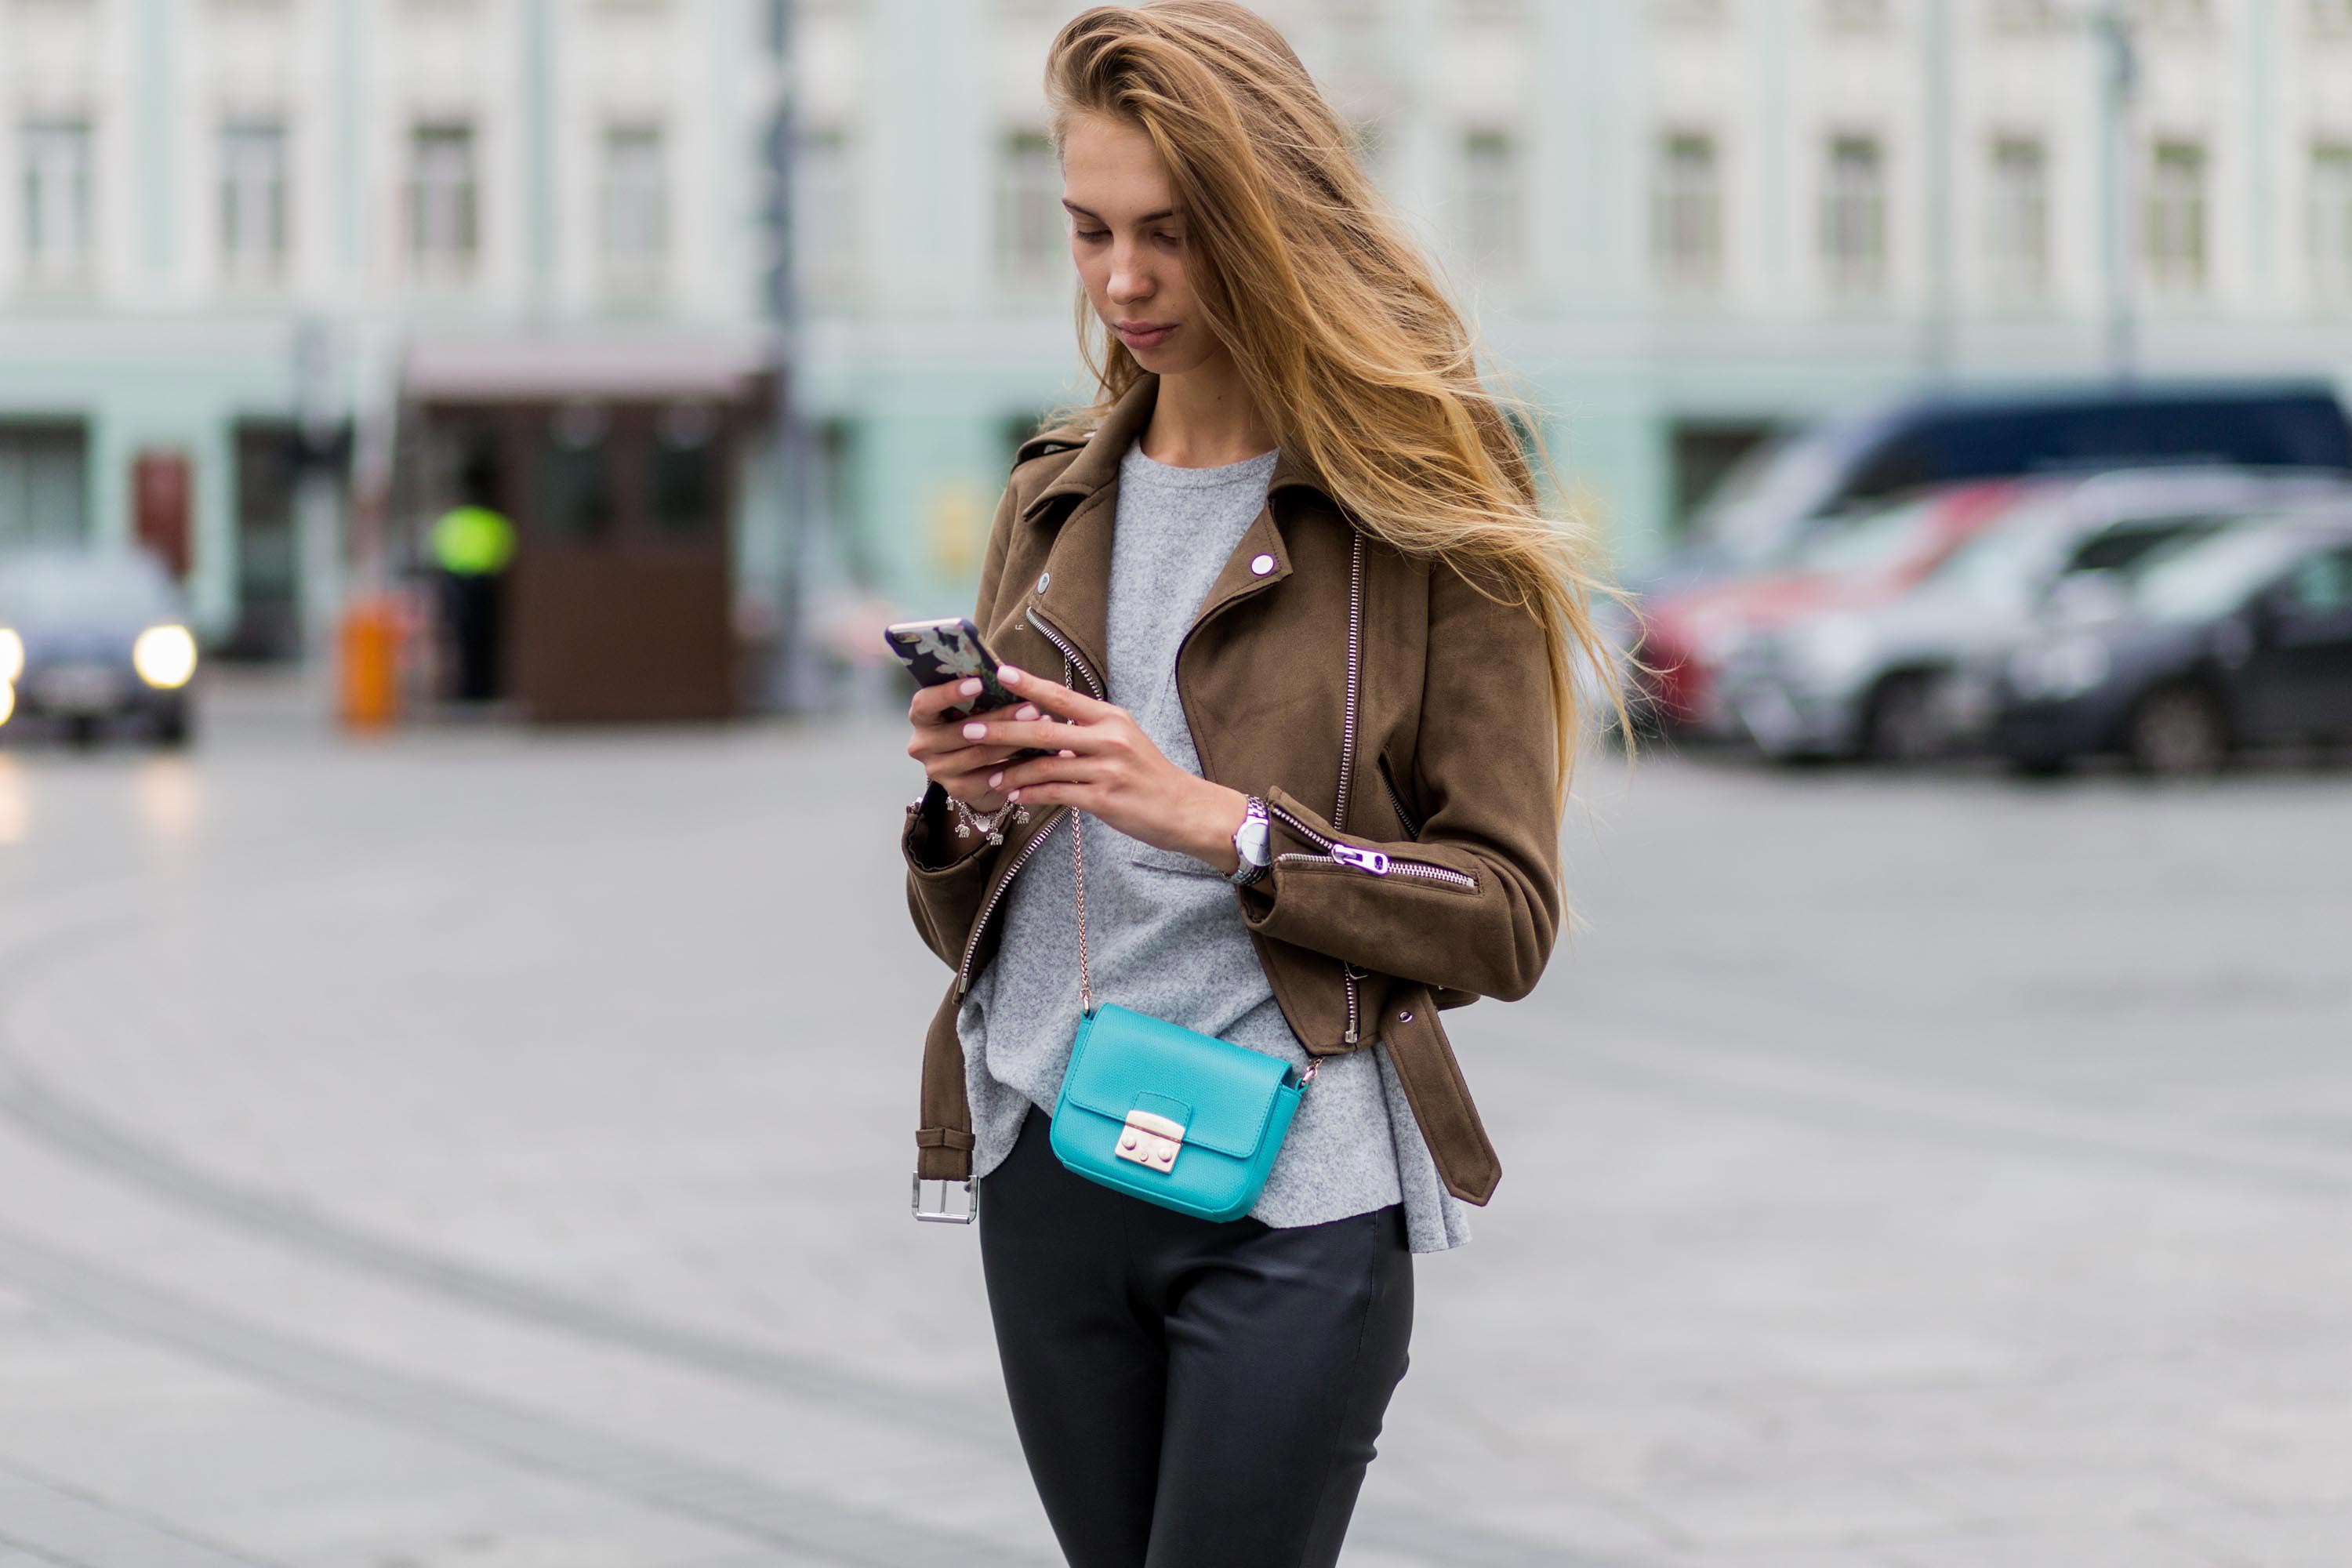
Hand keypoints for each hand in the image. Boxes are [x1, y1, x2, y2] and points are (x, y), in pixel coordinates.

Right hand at [905, 677, 1036, 812]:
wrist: (973, 768)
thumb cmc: (973, 725)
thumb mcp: (970, 707)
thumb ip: (977, 694)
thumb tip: (1006, 674)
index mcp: (921, 717)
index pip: (925, 703)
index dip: (949, 693)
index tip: (979, 683)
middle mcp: (922, 745)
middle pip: (961, 731)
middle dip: (1001, 718)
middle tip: (1031, 708)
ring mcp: (938, 770)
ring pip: (979, 754)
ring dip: (1013, 741)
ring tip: (1041, 728)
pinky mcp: (957, 789)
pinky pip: (990, 777)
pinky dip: (1015, 765)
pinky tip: (1036, 755)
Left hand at [960, 666, 1248, 873]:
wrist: (1185, 809)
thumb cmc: (1150, 775)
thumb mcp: (1124, 741)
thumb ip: (1088, 732)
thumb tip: (1046, 724)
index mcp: (1111, 718)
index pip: (1062, 696)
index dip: (1028, 684)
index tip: (998, 673)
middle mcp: (1108, 738)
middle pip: (1044, 729)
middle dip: (1003, 730)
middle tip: (970, 728)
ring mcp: (1106, 769)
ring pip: (1045, 766)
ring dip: (1013, 771)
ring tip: (989, 774)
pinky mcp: (1104, 799)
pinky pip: (1056, 794)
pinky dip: (1032, 795)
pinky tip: (1015, 796)